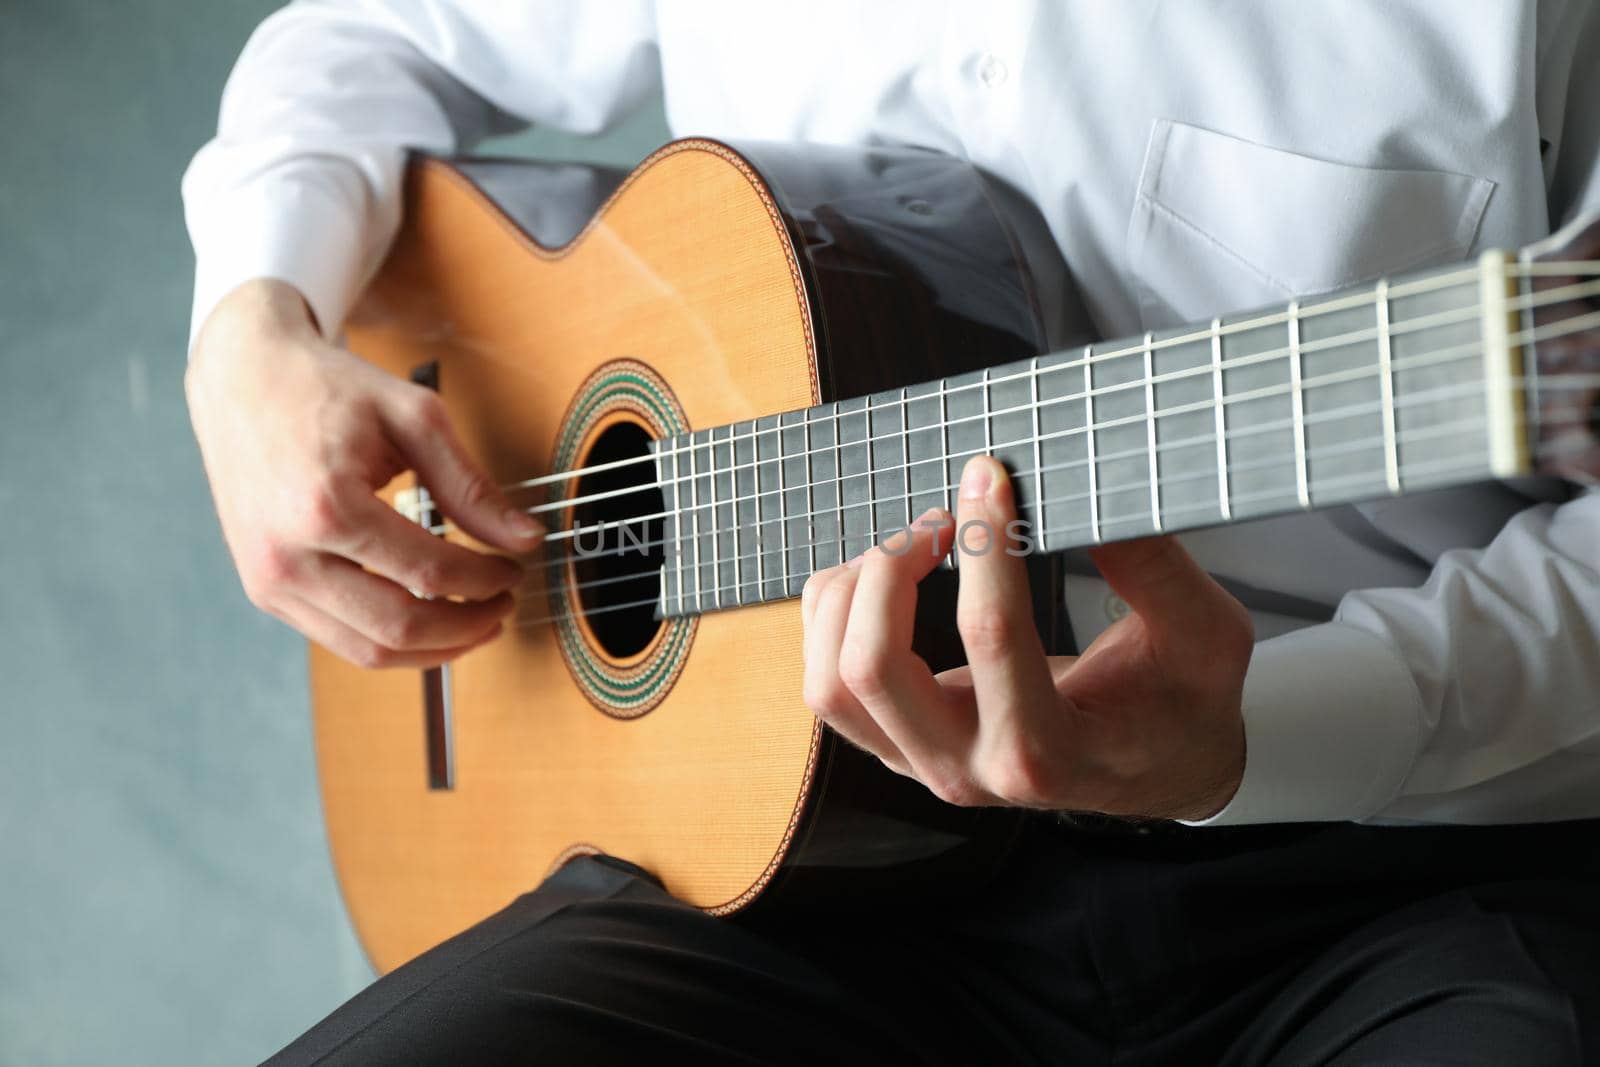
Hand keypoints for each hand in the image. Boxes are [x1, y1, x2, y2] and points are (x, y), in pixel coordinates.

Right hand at [185, 279, 543, 668]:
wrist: (243, 377)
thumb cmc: (326, 388)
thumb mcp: (413, 418)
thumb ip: (471, 486)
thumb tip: (525, 540)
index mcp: (325, 506)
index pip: (428, 572)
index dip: (484, 581)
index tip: (514, 571)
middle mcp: (287, 555)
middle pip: (398, 628)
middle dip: (466, 625)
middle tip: (503, 605)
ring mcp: (268, 580)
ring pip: (368, 651)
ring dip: (433, 648)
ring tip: (475, 620)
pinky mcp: (264, 590)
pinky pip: (338, 639)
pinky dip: (391, 640)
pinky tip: (427, 617)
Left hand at [800, 456, 1252, 821]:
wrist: (1164, 768)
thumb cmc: (1185, 701)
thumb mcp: (1203, 632)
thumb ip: (1151, 564)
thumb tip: (1086, 485)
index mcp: (1048, 754)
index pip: (991, 637)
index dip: (986, 543)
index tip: (990, 475)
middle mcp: (970, 772)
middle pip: (872, 671)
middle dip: (890, 570)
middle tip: (943, 518)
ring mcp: (923, 765)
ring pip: (831, 682)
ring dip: (852, 594)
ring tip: (914, 544)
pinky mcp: (898, 748)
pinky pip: (828, 685)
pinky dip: (837, 616)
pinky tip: (888, 576)